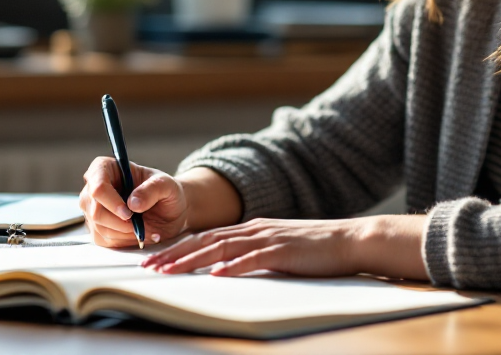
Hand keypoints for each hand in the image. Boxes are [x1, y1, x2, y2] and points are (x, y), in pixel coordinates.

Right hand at [79, 157, 188, 248]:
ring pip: (100, 228)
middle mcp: (94, 188)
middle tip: (141, 224)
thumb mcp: (166, 185)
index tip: (129, 213)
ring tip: (146, 228)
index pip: (98, 186)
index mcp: (106, 168)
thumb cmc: (165, 191)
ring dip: (125, 233)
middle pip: (96, 211)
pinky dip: (125, 241)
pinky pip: (104, 240)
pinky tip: (140, 235)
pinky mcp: (97, 228)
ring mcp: (93, 209)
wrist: (168, 211)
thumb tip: (133, 203)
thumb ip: (152, 189)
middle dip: (120, 222)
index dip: (111, 202)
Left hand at [140, 218, 371, 276]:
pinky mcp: (284, 251)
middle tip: (150, 266)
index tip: (156, 260)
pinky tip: (217, 273)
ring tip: (170, 270)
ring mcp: (269, 238)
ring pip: (222, 248)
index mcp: (252, 228)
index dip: (179, 248)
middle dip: (175, 254)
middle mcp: (255, 229)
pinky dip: (233, 265)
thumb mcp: (278, 247)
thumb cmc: (316, 249)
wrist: (350, 239)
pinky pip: (253, 259)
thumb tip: (227, 267)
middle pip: (207, 240)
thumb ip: (254, 253)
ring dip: (193, 260)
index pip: (207, 237)